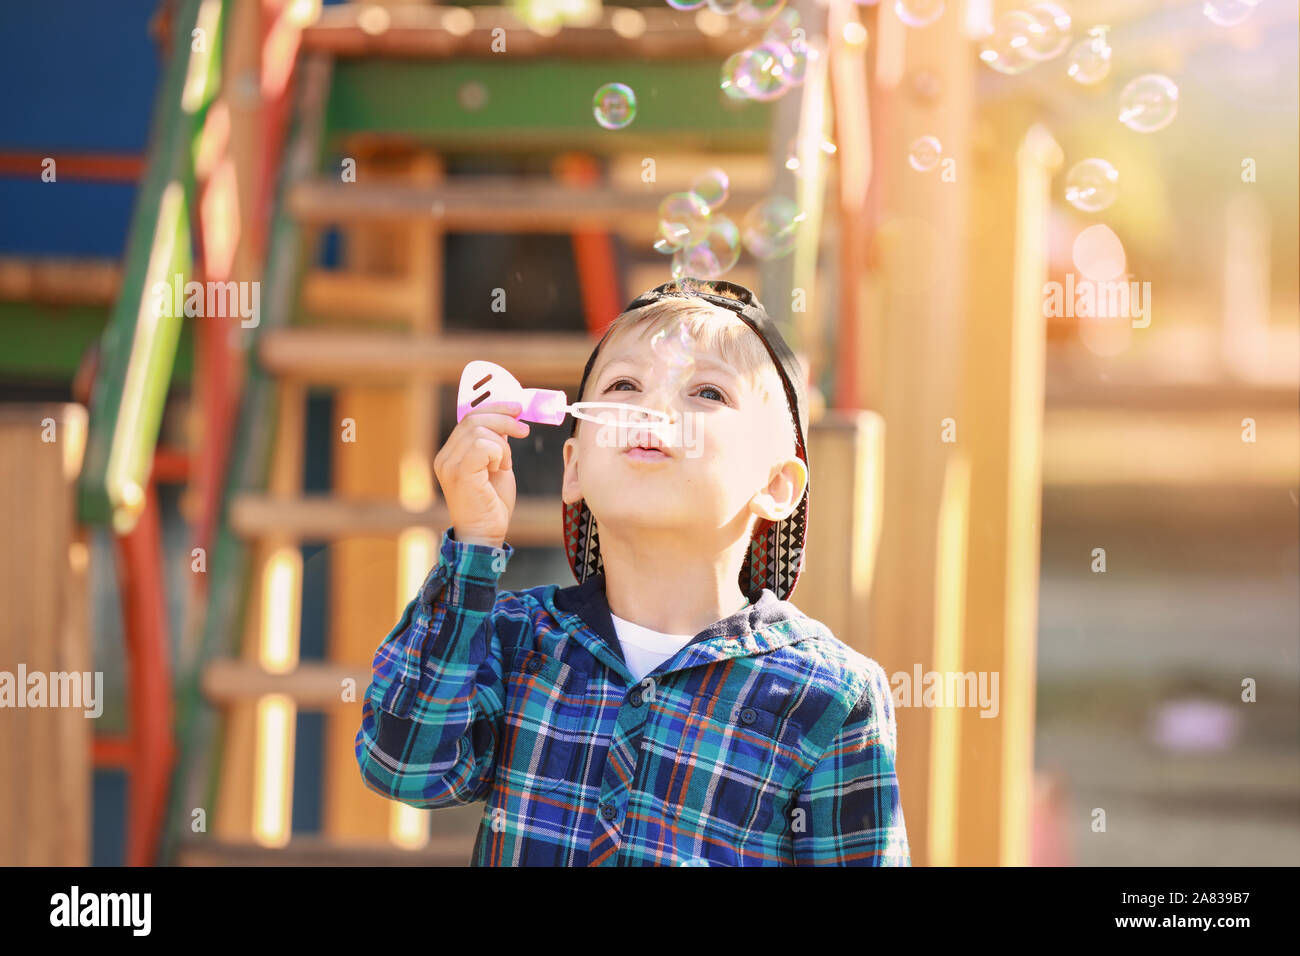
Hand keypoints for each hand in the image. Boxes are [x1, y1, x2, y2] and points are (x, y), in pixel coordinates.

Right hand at [433, 401, 529, 548]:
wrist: (486, 534)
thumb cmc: (492, 504)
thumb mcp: (496, 465)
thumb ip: (496, 443)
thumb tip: (507, 419)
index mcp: (451, 453)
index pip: (468, 417)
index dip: (494, 408)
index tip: (517, 408)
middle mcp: (445, 457)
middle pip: (473, 419)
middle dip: (504, 420)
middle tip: (524, 429)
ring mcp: (449, 464)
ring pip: (480, 431)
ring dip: (502, 445)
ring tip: (503, 465)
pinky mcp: (459, 473)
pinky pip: (482, 445)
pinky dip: (498, 453)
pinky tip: (499, 468)